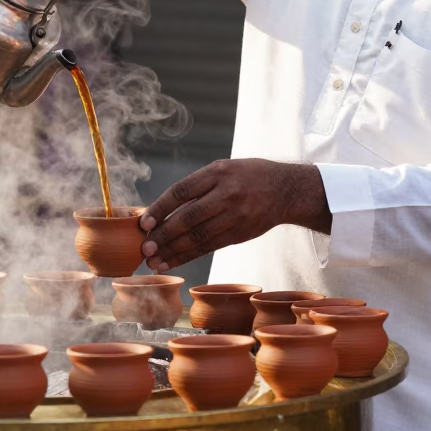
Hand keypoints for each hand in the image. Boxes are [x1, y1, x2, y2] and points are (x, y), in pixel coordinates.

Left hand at [138, 159, 331, 271]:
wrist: (286, 190)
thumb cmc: (247, 176)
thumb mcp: (223, 168)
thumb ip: (197, 185)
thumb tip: (161, 209)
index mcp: (218, 172)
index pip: (182, 191)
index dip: (160, 208)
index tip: (144, 223)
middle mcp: (227, 194)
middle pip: (189, 218)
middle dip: (164, 235)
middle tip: (144, 249)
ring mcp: (235, 215)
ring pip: (198, 237)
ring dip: (173, 252)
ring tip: (153, 261)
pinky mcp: (240, 233)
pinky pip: (210, 247)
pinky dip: (188, 256)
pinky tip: (171, 262)